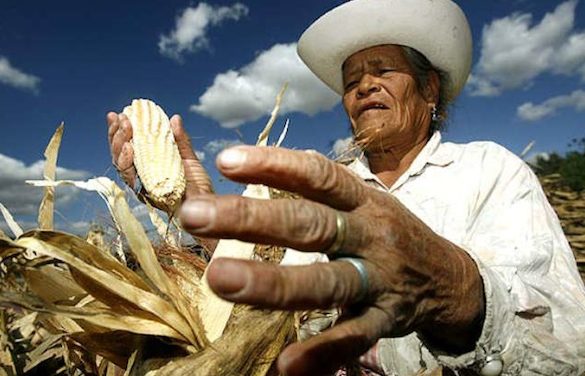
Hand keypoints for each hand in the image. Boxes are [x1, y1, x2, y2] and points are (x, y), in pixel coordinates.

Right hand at [106, 112, 213, 196]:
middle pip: (120, 155)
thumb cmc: (197, 186)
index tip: (119, 114)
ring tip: (125, 129)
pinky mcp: (144, 194)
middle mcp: (141, 176)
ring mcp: (141, 186)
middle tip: (121, 118)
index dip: (120, 131)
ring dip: (119, 145)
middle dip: (117, 135)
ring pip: (121, 165)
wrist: (206, 204)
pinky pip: (130, 178)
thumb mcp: (189, 158)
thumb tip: (174, 118)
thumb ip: (180, 140)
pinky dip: (127, 162)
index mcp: (147, 165)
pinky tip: (129, 148)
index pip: (128, 146)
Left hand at [180, 146, 484, 374]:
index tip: (226, 160)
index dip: (274, 164)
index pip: (317, 174)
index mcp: (363, 199)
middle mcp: (371, 233)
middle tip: (194, 215)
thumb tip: (257, 173)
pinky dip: (320, 351)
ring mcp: (380, 279)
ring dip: (272, 282)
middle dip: (250, 219)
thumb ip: (319, 194)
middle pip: (309, 225)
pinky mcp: (387, 320)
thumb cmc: (390, 232)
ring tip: (220, 280)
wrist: (450, 276)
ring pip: (325, 282)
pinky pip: (352, 338)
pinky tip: (284, 365)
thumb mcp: (364, 202)